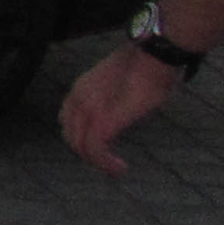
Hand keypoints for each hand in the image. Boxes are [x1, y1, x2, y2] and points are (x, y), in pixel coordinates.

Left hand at [59, 44, 184, 175]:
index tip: (99, 148)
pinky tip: (120, 168)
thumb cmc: (147, 66)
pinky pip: (96, 149)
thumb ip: (112, 97)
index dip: (80, 138)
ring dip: (97, 163)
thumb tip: (121, 109)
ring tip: (115, 170)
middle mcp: (78, 98)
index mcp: (80, 88)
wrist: (155, 55)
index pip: (68, 121)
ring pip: (81, 147)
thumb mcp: (122, 83)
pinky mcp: (105, 119)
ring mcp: (89, 109)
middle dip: (87, 154)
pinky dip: (105, 163)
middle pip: (71, 137)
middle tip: (108, 163)